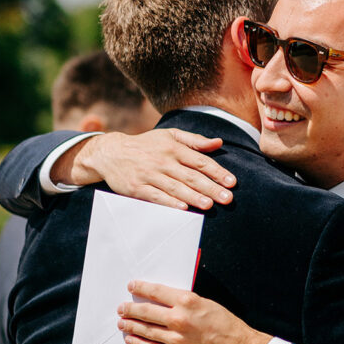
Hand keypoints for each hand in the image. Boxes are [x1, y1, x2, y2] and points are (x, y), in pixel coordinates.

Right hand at [51, 129, 235, 209]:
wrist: (111, 153)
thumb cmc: (146, 145)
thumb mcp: (169, 136)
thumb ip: (194, 140)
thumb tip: (218, 143)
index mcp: (173, 148)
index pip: (200, 161)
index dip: (217, 172)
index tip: (231, 182)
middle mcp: (163, 161)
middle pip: (191, 176)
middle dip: (211, 188)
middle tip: (228, 198)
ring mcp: (149, 175)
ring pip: (175, 187)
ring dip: (194, 196)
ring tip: (210, 204)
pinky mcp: (137, 188)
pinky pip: (156, 196)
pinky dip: (169, 202)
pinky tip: (183, 207)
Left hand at [117, 280, 270, 343]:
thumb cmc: (228, 326)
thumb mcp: (207, 304)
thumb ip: (186, 302)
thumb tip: (166, 300)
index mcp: (187, 302)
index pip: (156, 291)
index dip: (140, 288)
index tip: (132, 286)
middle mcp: (179, 319)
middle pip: (145, 311)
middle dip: (130, 308)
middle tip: (122, 307)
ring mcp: (176, 339)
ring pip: (145, 330)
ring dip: (131, 325)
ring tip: (122, 322)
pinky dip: (139, 343)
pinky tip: (131, 340)